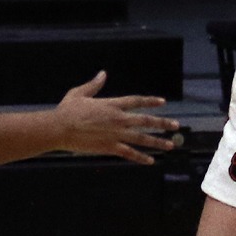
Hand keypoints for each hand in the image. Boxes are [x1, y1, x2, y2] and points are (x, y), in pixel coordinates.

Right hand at [53, 72, 178, 163]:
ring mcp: (115, 134)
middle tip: (176, 125)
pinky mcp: (109, 147)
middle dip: (162, 123)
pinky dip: (140, 157)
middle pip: (145, 120)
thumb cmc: (67, 110)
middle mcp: (118, 119)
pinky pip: (129, 153)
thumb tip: (103, 74)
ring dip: (157, 142)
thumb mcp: (80, 93)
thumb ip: (94, 85)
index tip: (163, 102)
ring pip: (142, 138)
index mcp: (112, 105)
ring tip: (170, 145)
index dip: (150, 101)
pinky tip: (151, 161)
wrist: (59, 128)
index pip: (136, 101)